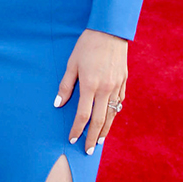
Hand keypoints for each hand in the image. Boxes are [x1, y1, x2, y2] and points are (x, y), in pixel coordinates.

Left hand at [55, 29, 127, 153]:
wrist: (110, 31)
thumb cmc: (87, 46)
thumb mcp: (72, 63)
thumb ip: (65, 85)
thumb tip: (58, 104)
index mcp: (90, 85)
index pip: (83, 115)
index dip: (77, 129)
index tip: (72, 139)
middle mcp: (105, 88)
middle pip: (99, 120)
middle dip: (93, 137)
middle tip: (89, 150)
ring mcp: (117, 86)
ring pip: (112, 114)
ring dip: (106, 130)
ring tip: (100, 141)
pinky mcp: (124, 81)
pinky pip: (119, 103)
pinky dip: (114, 114)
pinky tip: (110, 120)